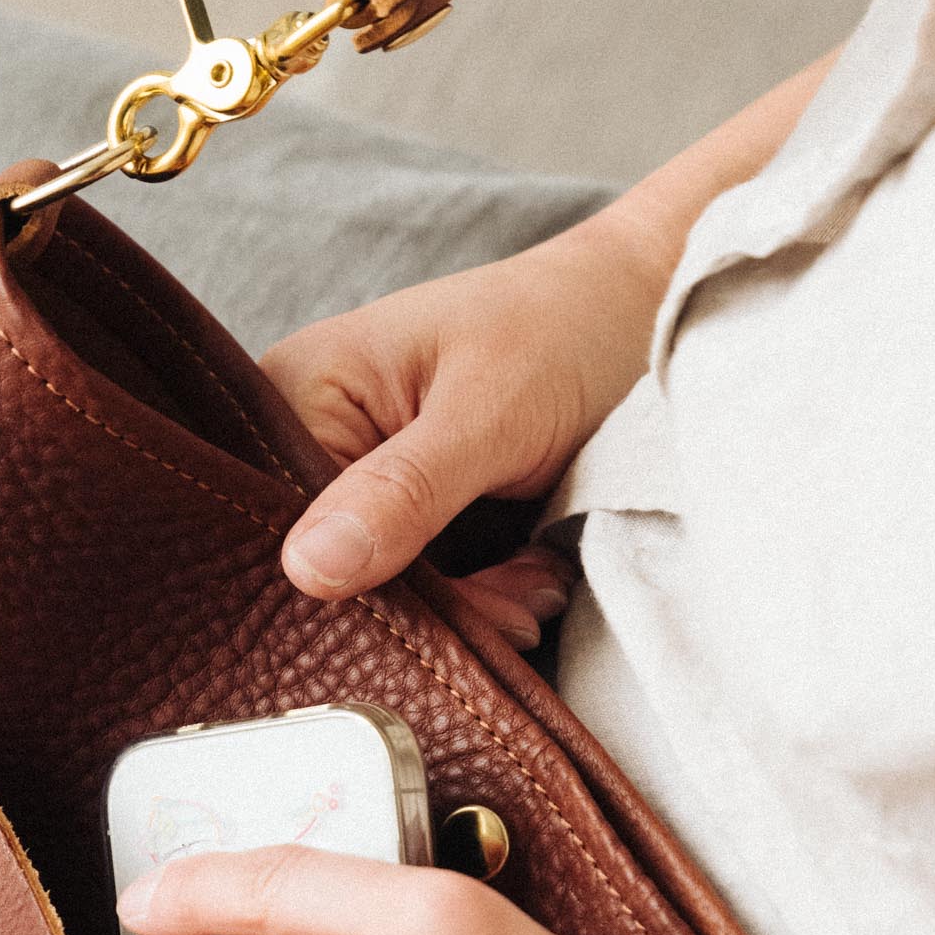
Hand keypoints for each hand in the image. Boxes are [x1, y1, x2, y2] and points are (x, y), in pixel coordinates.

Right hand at [259, 208, 671, 636]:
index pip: (290, 521)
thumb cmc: (560, 331)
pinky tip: (536, 578)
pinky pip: (427, 585)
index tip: (448, 607)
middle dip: (430, 602)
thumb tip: (306, 571)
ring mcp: (363, 483)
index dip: (356, 582)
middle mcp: (312, 439)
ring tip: (539, 585)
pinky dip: (486, 597)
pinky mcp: (412, 515)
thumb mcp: (485, 413)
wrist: (644, 324)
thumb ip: (402, 490)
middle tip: (516, 609)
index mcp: (299, 388)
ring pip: (388, 589)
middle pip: (336, 567)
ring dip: (471, 607)